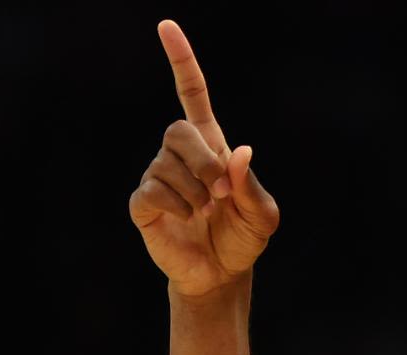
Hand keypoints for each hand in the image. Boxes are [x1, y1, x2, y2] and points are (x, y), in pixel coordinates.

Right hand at [128, 20, 280, 297]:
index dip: (181, 61)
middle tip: (220, 191)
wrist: (222, 275)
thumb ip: (253, 186)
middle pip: (176, 128)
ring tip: (205, 213)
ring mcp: (158, 177)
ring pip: (167, 163)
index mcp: (210, 147)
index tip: (167, 27)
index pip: (192, 95)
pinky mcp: (144, 203)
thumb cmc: (242, 239)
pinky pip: (152, 190)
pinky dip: (176, 205)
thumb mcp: (262, 215)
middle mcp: (180, 156)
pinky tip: (184, 217)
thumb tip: (240, 152)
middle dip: (203, 160)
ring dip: (195, 192)